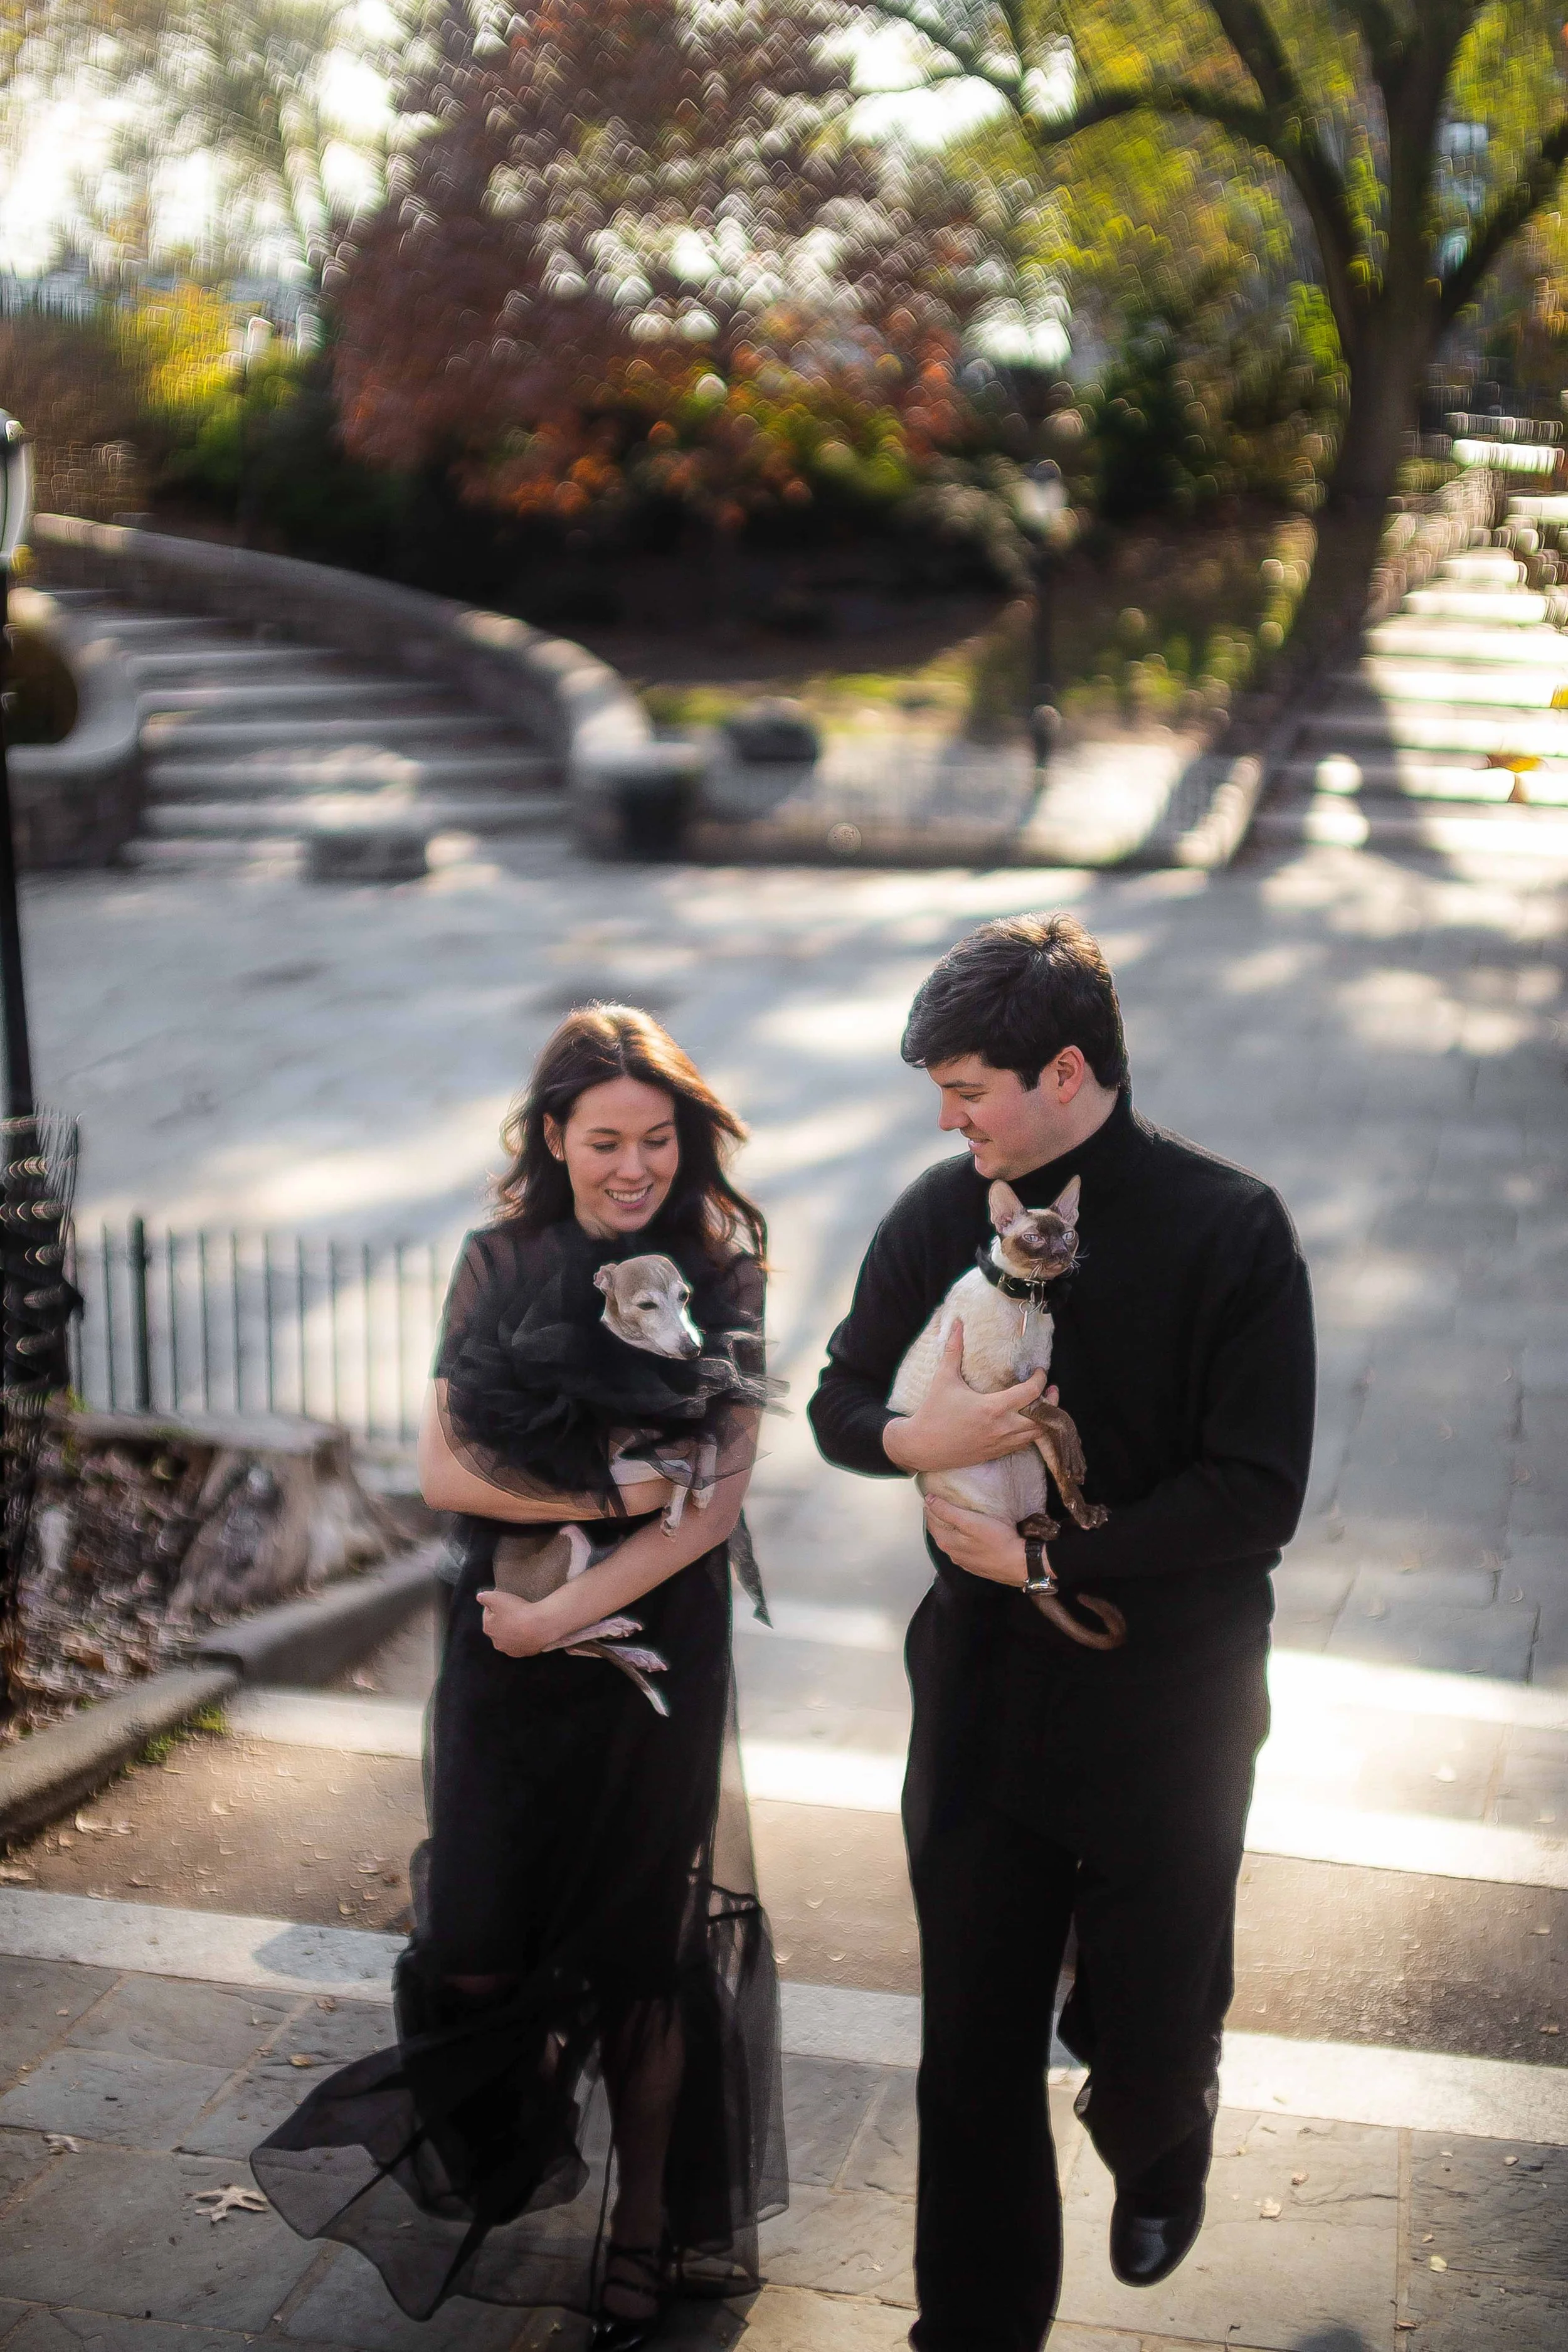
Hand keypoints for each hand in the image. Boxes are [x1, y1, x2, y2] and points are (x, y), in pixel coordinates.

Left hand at [476, 1588, 551, 1656]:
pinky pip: (523, 1642)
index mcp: (488, 1628)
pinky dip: (525, 1636)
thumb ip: (485, 1597)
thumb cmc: (518, 1611)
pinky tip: (530, 1628)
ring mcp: (511, 1649)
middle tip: (516, 1608)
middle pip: (499, 1626)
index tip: (506, 1600)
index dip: (497, 1604)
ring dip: (514, 1629)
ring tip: (524, 1618)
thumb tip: (480, 1597)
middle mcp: (497, 1642)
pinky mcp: (524, 1652)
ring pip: (511, 1636)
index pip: (489, 1613)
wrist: (540, 1626)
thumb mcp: (497, 1598)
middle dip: (505, 1618)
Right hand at [883, 1321, 1047, 1473]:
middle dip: (1051, 1404)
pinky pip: (1022, 1445)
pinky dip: (1029, 1434)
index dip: (1040, 1380)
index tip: (1040, 1371)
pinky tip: (1025, 1422)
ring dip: (1042, 1421)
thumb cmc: (933, 1412)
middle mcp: (1002, 1428)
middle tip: (1051, 1390)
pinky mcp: (995, 1454)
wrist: (921, 1446)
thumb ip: (954, 1351)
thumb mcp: (944, 1379)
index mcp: (993, 1408)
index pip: (1030, 1394)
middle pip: (1042, 1419)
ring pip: (1035, 1436)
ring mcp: (1000, 1444)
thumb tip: (957, 1324)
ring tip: (1042, 1406)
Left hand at [922, 1495, 1027, 1585]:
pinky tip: (970, 1533)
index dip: (930, 1507)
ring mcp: (965, 1561)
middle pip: (940, 1532)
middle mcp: (953, 1554)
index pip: (930, 1522)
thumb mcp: (970, 1521)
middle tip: (942, 1501)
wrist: (1019, 1564)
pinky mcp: (977, 1564)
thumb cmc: (997, 1541)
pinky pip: (964, 1548)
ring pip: (952, 1541)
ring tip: (956, 1513)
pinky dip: (962, 1537)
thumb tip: (929, 1500)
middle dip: (938, 1517)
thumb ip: (947, 1511)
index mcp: (947, 1543)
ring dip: (950, 1528)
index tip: (933, 1495)